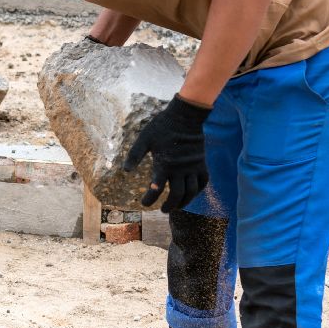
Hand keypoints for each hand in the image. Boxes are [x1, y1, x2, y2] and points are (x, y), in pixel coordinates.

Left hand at [126, 94, 210, 212]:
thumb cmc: (162, 127)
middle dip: (170, 205)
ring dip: (184, 202)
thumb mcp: (144, 139)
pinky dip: (198, 191)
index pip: (156, 188)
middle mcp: (180, 169)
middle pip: (177, 195)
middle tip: (163, 210)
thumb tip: (125, 171)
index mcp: (164, 164)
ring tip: (177, 207)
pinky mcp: (202, 163)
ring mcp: (193, 167)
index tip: (144, 203)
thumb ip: (135, 155)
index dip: (150, 199)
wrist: (185, 116)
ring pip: (192, 192)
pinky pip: (203, 182)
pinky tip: (191, 194)